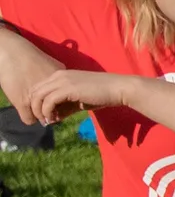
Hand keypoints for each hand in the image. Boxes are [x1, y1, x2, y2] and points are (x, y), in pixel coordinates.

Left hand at [12, 70, 147, 124]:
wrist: (119, 89)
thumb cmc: (103, 94)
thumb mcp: (79, 101)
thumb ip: (65, 107)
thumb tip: (52, 117)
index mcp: (61, 75)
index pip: (39, 88)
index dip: (37, 103)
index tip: (46, 115)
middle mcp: (59, 75)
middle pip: (34, 91)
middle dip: (34, 107)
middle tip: (43, 120)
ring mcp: (62, 81)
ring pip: (38, 96)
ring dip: (39, 111)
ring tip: (47, 121)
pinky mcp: (67, 89)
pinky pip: (48, 101)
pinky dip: (47, 112)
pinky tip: (54, 119)